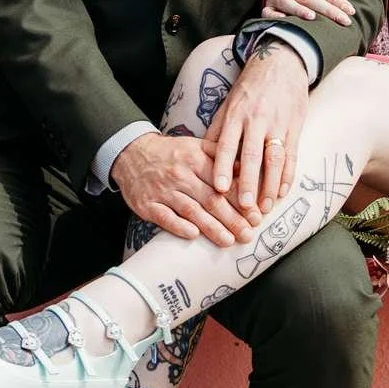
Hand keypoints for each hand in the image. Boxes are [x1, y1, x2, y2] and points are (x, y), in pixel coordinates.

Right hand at [112, 131, 258, 246]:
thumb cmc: (170, 153)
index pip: (223, 182)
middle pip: (211, 199)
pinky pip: (165, 217)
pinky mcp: (148, 204)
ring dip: (211, 228)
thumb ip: (219, 156)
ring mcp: (163, 190)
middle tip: (248, 234)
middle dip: (232, 219)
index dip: (241, 199)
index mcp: (194, 158)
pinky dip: (179, 226)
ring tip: (229, 241)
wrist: (131, 154)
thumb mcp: (195, 146)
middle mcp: (180, 174)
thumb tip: (245, 169)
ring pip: (191, 211)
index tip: (256, 214)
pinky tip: (193, 235)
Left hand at [206, 43, 310, 216]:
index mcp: (237, 114)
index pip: (228, 144)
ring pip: (274, 158)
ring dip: (270, 184)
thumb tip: (203, 156)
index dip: (224, 167)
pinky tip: (282, 191)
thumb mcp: (229, 103)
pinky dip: (288, 175)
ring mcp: (278, 123)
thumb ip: (218, 129)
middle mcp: (257, 119)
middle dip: (249, 183)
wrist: (281, 63)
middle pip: (253, 155)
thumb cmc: (250, 88)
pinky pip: (292, 154)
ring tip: (265, 207)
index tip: (220, 189)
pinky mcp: (295, 126)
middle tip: (245, 207)